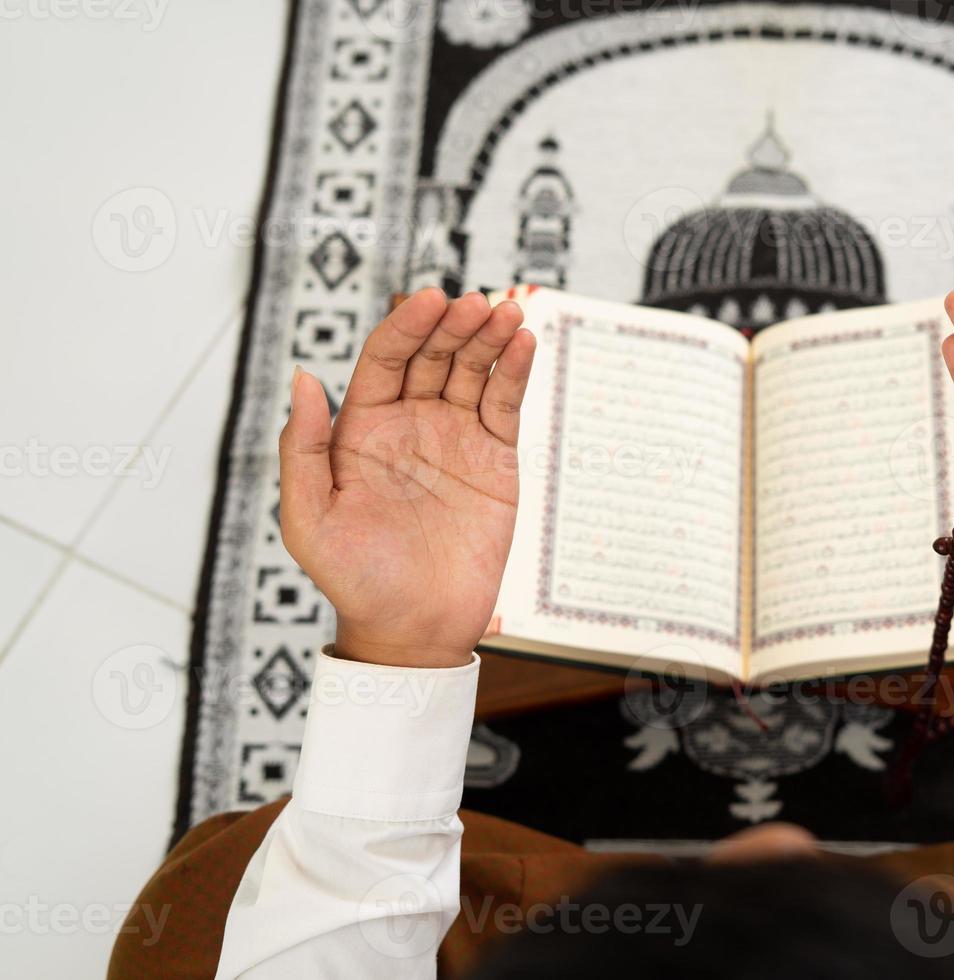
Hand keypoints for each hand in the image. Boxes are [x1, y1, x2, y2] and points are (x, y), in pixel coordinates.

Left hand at [278, 288, 536, 667]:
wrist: (415, 629)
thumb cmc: (354, 580)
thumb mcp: (308, 519)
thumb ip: (302, 449)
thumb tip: (304, 378)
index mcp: (362, 429)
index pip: (385, 358)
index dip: (406, 325)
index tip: (428, 299)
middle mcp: (410, 423)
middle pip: (433, 354)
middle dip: (454, 324)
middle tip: (476, 303)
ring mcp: (455, 438)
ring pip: (473, 371)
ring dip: (490, 337)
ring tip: (507, 312)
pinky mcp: (495, 459)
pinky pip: (505, 405)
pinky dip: (515, 372)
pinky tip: (523, 343)